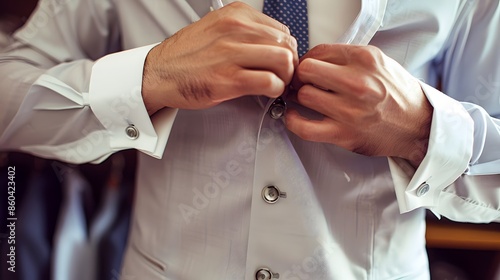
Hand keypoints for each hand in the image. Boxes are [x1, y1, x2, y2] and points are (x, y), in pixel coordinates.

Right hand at [142, 2, 297, 114]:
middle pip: (287, 44)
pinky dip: (275, 90)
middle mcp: (235, 30)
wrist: (157, 74)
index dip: (286, 50)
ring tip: (275, 84)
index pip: (282, 30)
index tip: (280, 63)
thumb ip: (245, 33)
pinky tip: (266, 92)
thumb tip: (274, 45)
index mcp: (235, 15)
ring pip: (284, 61)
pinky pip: (270, 82)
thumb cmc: (186, 56)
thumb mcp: (217, 30)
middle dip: (289, 65)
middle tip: (281, 76)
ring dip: (285, 78)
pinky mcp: (228, 79)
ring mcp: (231, 54)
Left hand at [286, 44, 432, 166]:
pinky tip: (294, 117)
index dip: (308, 59)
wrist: (418, 125)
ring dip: (298, 97)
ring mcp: (350, 110)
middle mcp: (358, 83)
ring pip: (303, 95)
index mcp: (365, 60)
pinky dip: (293, 122)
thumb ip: (348, 58)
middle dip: (300, 76)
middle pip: (306, 70)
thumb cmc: (397, 95)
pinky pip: (305, 128)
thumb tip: (315, 59)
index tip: (308, 68)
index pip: (319, 51)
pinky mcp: (344, 134)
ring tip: (302, 99)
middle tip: (302, 82)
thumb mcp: (379, 63)